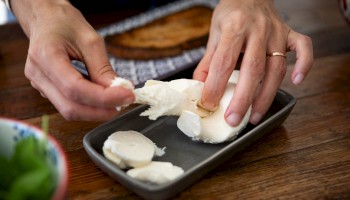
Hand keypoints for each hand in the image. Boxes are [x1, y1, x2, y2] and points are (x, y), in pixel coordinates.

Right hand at [12, 0, 134, 120]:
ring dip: (96, 111)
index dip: (103, 98)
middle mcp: (38, 75)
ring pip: (69, 110)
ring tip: (117, 101)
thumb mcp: (90, 40)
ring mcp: (39, 85)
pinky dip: (89, 106)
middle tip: (125, 103)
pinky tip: (103, 97)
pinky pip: (69, 105)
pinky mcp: (46, 90)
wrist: (45, 20)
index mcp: (45, 56)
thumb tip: (119, 91)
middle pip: (70, 107)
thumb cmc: (66, 24)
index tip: (127, 96)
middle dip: (101, 110)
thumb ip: (102, 68)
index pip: (74, 88)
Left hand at [194, 0, 312, 125]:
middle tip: (233, 119)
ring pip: (276, 67)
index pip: (224, 61)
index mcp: (234, 27)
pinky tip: (297, 82)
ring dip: (266, 95)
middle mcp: (258, 29)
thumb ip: (208, 61)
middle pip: (252, 68)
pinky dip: (304, 65)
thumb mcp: (214, 34)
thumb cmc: (231, 15)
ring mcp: (277, 32)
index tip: (209, 103)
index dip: (215, 85)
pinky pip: (304, 48)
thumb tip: (200, 88)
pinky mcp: (290, 34)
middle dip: (243, 98)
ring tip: (255, 115)